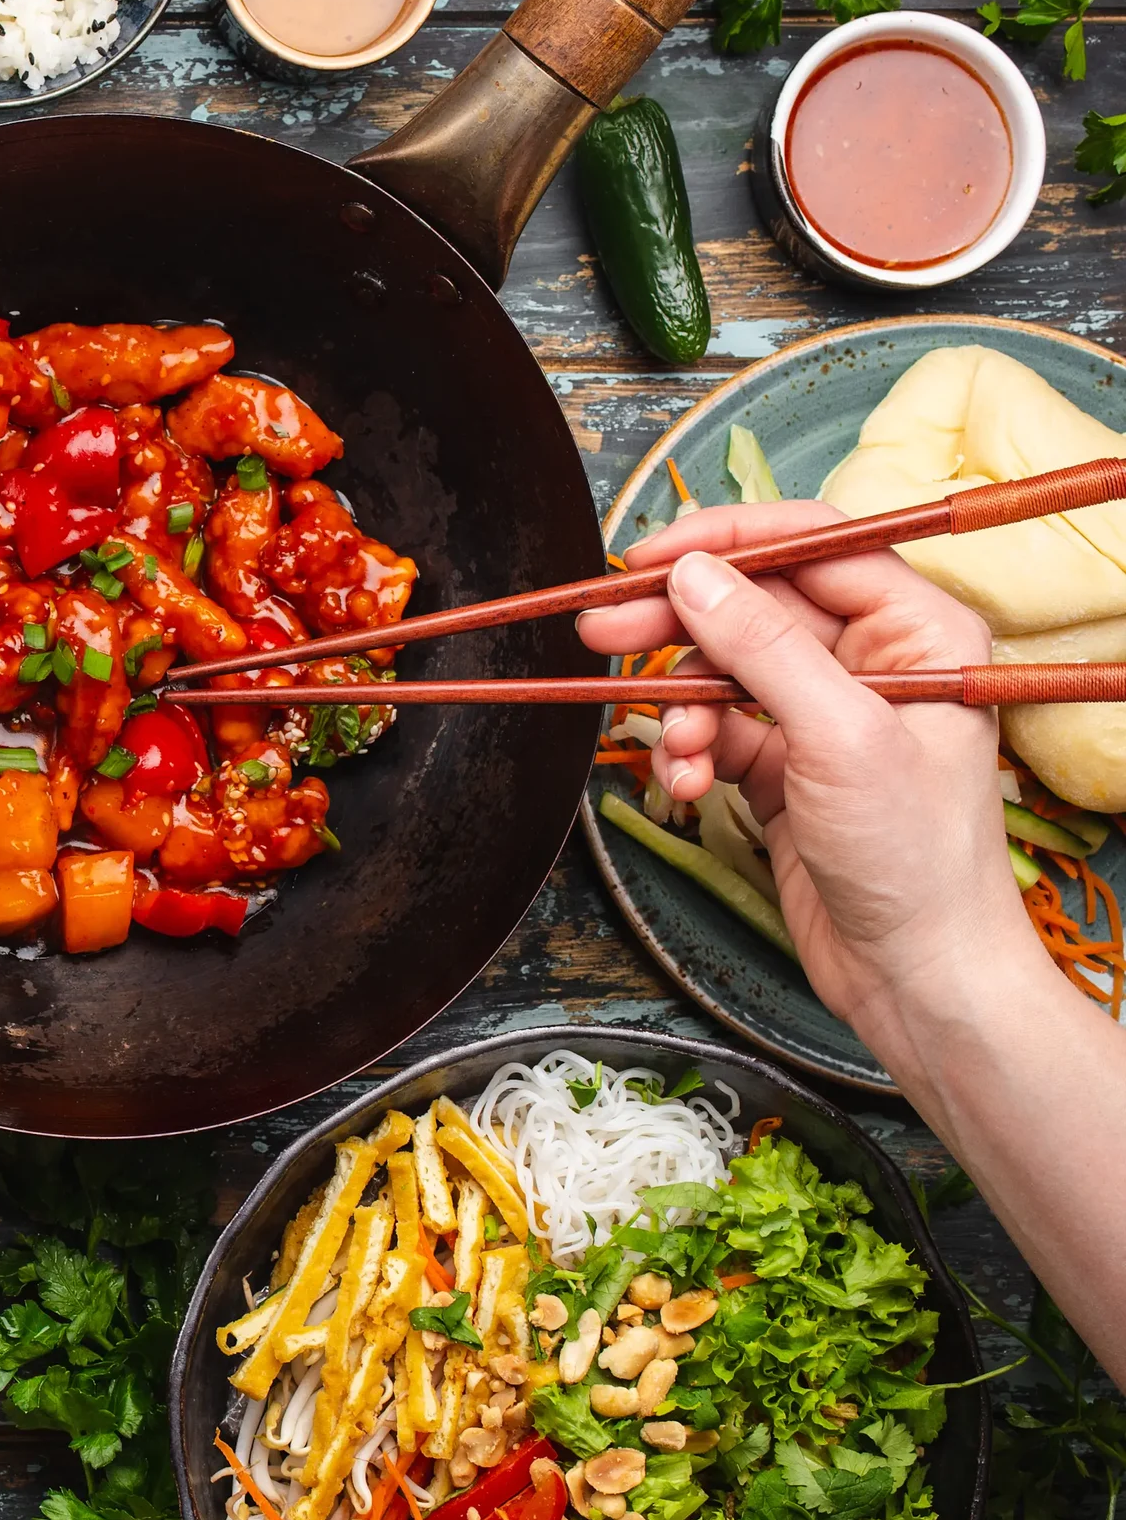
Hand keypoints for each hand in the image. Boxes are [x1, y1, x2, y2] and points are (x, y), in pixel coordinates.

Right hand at [578, 501, 1036, 1060]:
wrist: (917, 976)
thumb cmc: (917, 861)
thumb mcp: (841, 737)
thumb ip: (763, 647)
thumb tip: (693, 576)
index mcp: (917, 632)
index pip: (813, 548)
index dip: (727, 543)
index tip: (650, 558)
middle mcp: (873, 662)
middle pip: (751, 607)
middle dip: (677, 626)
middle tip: (601, 631)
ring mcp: (824, 714)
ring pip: (720, 672)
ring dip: (680, 709)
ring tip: (675, 752)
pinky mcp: (784, 765)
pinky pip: (713, 730)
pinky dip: (689, 754)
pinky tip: (687, 785)